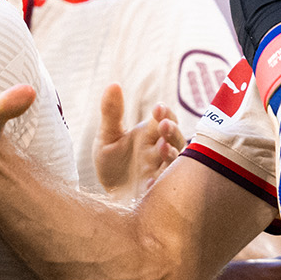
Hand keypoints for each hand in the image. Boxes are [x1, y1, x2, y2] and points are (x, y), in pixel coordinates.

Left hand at [93, 84, 185, 199]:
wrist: (105, 196)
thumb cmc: (110, 164)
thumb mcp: (107, 137)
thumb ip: (112, 112)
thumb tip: (113, 83)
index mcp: (150, 135)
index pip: (164, 119)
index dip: (164, 113)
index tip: (158, 108)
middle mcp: (159, 150)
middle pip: (175, 137)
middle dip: (172, 131)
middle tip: (164, 125)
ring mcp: (160, 170)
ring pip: (175, 159)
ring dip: (171, 152)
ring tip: (162, 147)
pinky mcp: (157, 190)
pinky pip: (164, 184)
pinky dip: (158, 180)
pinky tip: (148, 180)